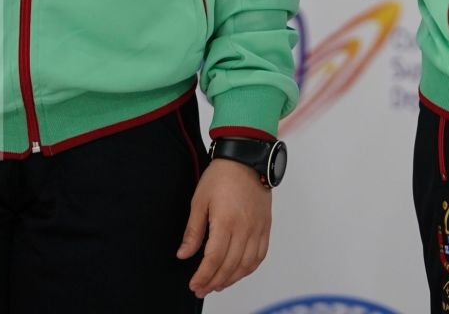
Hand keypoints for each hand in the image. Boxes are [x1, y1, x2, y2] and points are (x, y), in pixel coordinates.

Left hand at [178, 158, 272, 298]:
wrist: (247, 158)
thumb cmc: (222, 176)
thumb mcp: (199, 201)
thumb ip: (193, 231)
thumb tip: (183, 254)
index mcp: (226, 221)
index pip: (214, 258)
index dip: (203, 275)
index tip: (194, 284)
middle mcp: (245, 228)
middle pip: (230, 265)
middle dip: (214, 282)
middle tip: (201, 289)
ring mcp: (258, 228)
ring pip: (246, 264)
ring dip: (231, 279)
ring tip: (217, 285)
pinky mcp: (265, 226)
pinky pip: (260, 255)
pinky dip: (249, 268)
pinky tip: (238, 273)